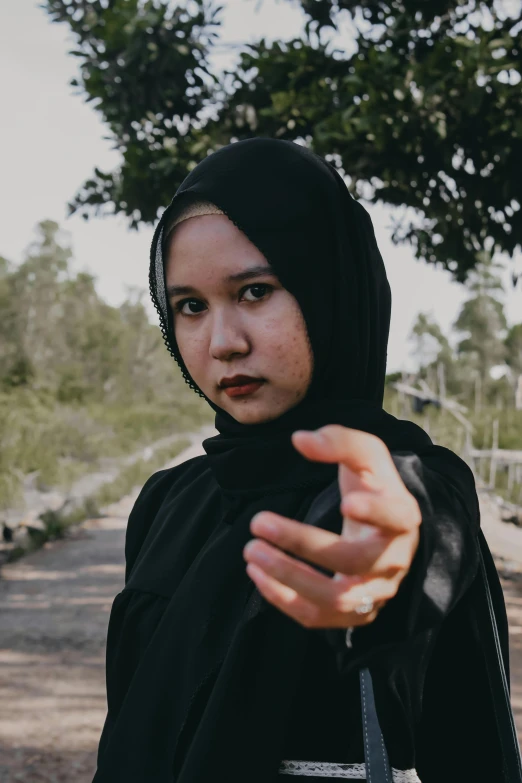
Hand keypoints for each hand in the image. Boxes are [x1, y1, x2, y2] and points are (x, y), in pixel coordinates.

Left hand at [242, 425, 421, 628]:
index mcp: (402, 517)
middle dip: (303, 544)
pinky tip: (256, 573)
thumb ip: (338, 440)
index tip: (346, 502)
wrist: (385, 528)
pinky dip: (283, 600)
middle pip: (354, 561)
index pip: (396, 518)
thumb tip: (300, 440)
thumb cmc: (373, 486)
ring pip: (336, 599)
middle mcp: (394, 560)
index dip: (375, 513)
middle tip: (258, 522)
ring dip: (288, 577)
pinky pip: (319, 618)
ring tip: (250, 551)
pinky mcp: (354, 613)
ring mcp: (376, 592)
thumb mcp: (366, 455)